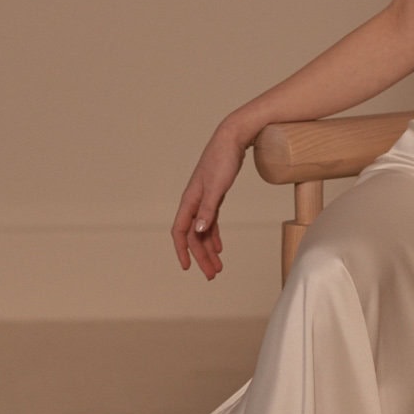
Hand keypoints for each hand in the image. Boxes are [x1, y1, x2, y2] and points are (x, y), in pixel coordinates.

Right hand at [171, 123, 246, 280]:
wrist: (233, 139)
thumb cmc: (223, 159)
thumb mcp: (216, 186)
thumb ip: (207, 210)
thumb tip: (197, 231)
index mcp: (190, 200)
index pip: (181, 231)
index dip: (182, 250)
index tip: (186, 268)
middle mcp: (194, 202)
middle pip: (193, 235)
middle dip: (201, 257)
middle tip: (212, 274)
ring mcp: (204, 199)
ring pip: (203, 231)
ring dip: (209, 249)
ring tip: (218, 267)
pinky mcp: (214, 196)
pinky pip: (210, 222)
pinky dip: (214, 236)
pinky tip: (220, 247)